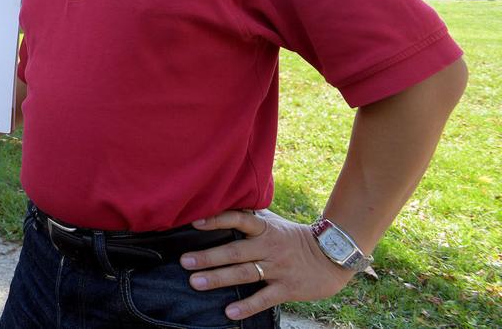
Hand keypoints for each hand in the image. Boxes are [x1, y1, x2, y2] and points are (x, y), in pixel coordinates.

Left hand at [180, 209, 354, 320]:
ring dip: (219, 278)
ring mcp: (278, 268)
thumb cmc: (293, 238)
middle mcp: (269, 247)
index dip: (217, 220)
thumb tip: (221, 204)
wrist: (332, 257)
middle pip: (235, 251)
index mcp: (265, 229)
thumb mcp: (273, 223)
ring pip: (245, 273)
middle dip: (209, 256)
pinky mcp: (287, 289)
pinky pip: (264, 298)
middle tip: (185, 261)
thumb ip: (250, 217)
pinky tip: (229, 312)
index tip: (195, 222)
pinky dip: (247, 306)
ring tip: (195, 282)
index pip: (238, 220)